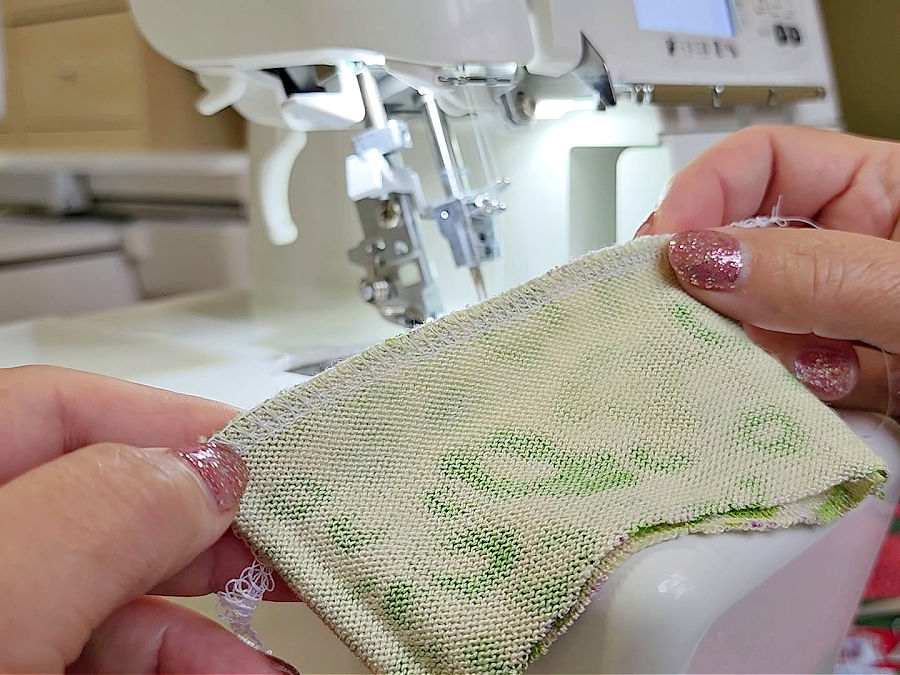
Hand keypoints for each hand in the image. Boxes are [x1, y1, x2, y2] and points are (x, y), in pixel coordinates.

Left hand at [0, 366, 297, 672]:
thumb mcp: (10, 601)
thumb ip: (105, 515)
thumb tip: (210, 472)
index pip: (55, 408)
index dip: (166, 419)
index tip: (263, 452)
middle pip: (103, 499)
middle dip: (207, 520)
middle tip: (286, 536)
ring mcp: (1, 613)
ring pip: (114, 584)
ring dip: (209, 606)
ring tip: (273, 635)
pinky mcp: (19, 669)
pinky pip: (102, 650)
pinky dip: (177, 655)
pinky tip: (233, 670)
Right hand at [639, 125, 899, 417]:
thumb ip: (816, 274)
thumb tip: (699, 257)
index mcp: (883, 193)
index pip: (762, 161)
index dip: (702, 192)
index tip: (663, 249)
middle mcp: (852, 254)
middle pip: (740, 248)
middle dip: (714, 289)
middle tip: (685, 322)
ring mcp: (845, 322)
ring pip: (752, 327)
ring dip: (761, 356)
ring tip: (803, 374)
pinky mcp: (846, 386)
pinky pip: (781, 386)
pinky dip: (788, 399)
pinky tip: (830, 399)